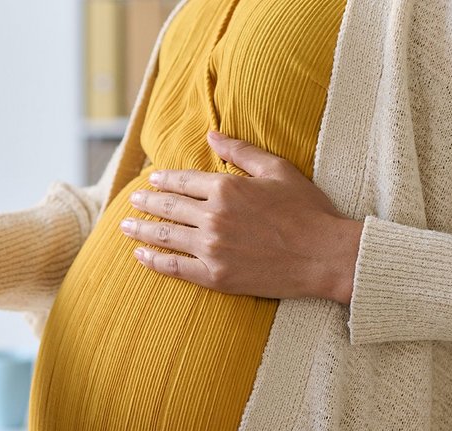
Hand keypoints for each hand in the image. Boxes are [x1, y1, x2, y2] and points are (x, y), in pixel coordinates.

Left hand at [122, 130, 362, 303]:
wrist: (325, 256)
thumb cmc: (308, 211)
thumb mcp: (278, 170)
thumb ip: (241, 151)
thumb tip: (211, 134)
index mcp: (227, 188)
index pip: (184, 181)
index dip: (164, 179)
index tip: (151, 179)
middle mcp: (214, 217)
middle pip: (169, 207)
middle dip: (147, 201)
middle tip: (133, 200)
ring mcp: (212, 248)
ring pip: (165, 236)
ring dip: (141, 230)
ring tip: (125, 226)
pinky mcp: (216, 276)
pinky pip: (175, 268)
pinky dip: (154, 261)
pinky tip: (140, 256)